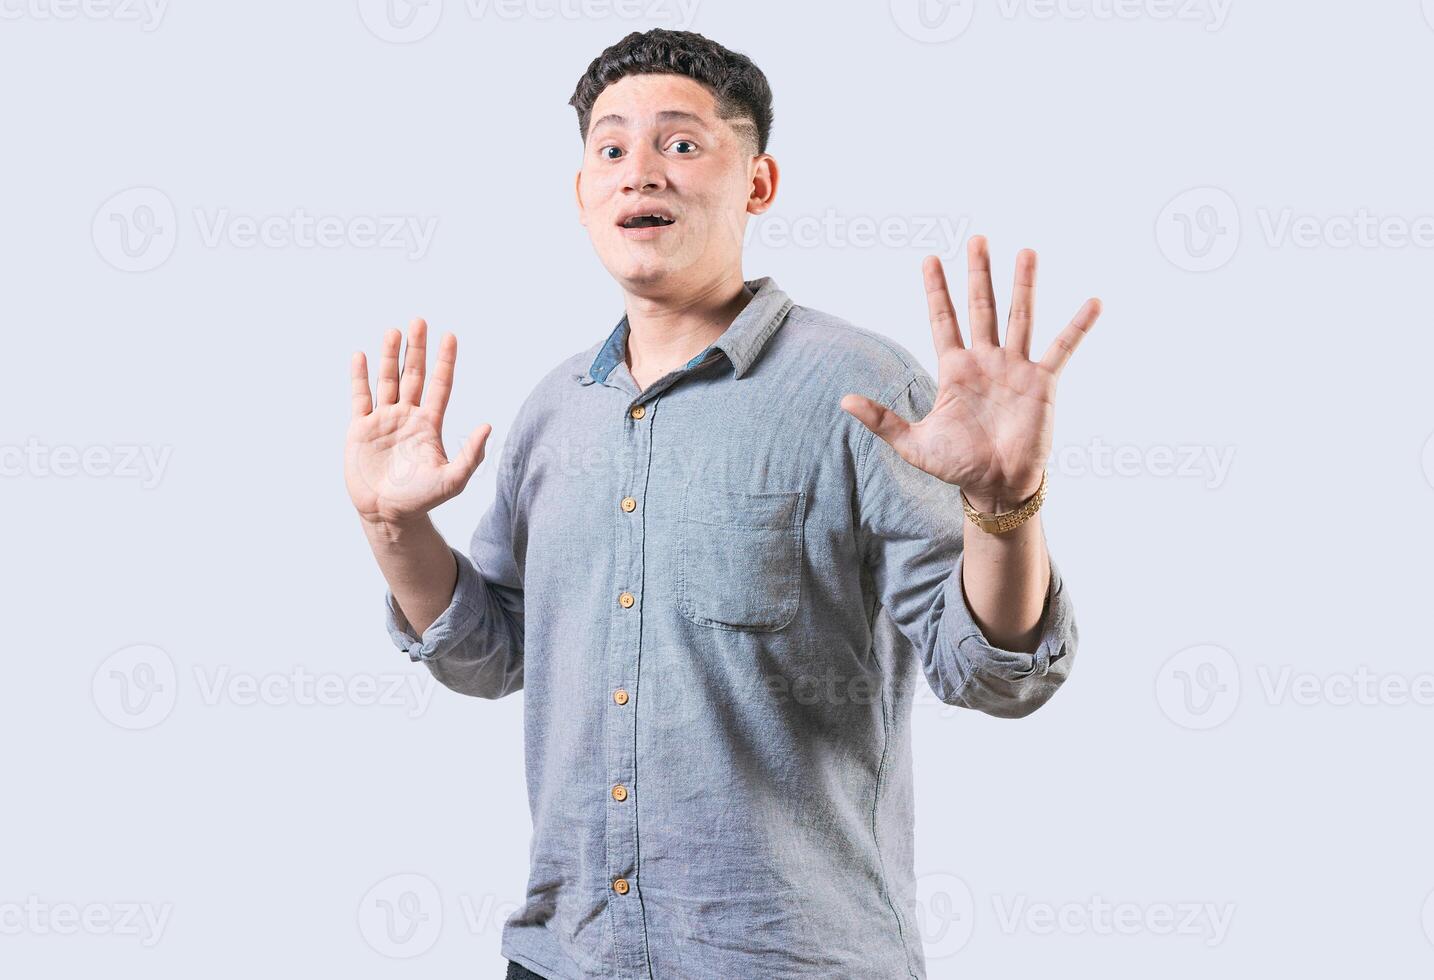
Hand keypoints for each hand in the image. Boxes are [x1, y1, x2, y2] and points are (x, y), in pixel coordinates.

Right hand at [345, 318, 491, 526]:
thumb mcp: (453, 479)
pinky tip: (360, 356)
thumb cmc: (422, 499)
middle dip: (417, 349)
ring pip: (387, 380)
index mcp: (429, 424)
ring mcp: (383, 420)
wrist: (388, 515)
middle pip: (413, 375)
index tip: (450, 336)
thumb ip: (471, 454)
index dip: (445, 361)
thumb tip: (489, 426)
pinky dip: (359, 377)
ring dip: (389, 356)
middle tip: (420, 321)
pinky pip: (360, 397)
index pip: (439, 385)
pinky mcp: (360, 429)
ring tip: (394, 331)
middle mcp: (407, 416)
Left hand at [841, 236, 1100, 511]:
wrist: (996, 487)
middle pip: (981, 307)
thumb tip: (844, 400)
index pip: (943, 320)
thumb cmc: (957, 466)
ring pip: (1019, 316)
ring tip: (1026, 251)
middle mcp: (985, 361)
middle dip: (978, 274)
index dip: (937, 291)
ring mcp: (1015, 368)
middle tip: (977, 239)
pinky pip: (1062, 348)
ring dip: (1023, 285)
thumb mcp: (913, 443)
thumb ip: (882, 419)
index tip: (929, 259)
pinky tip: (1093, 302)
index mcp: (954, 370)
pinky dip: (1077, 326)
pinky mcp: (1042, 383)